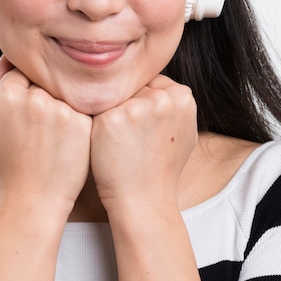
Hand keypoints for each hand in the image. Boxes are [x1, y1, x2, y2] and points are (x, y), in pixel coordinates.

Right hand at [0, 57, 91, 217]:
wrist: (32, 198)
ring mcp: (59, 110)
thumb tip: (8, 54)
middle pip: (45, 76)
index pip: (21, 68)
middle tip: (42, 121)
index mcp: (6, 94)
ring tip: (54, 131)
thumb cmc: (6, 160)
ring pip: (64, 89)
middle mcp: (33, 98)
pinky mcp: (81, 122)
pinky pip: (82, 104)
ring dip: (62, 101)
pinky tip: (69, 136)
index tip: (28, 106)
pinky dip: (78, 115)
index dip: (26, 86)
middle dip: (45, 91)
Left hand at [90, 74, 197, 211]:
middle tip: (128, 132)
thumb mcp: (184, 131)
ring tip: (118, 138)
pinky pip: (96, 108)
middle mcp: (161, 99)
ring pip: (113, 95)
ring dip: (110, 111)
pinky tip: (103, 140)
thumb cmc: (161, 167)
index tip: (139, 121)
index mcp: (183, 98)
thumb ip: (174, 104)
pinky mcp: (109, 119)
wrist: (143, 200)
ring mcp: (135, 108)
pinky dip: (96, 122)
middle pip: (132, 86)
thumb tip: (160, 84)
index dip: (141, 100)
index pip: (151, 81)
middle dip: (126, 103)